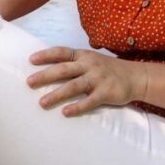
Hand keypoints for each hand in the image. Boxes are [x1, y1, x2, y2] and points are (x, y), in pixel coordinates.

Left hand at [25, 47, 146, 116]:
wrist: (136, 77)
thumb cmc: (107, 70)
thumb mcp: (91, 61)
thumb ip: (74, 64)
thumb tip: (49, 70)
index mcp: (83, 56)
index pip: (62, 52)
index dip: (46, 55)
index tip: (31, 60)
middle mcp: (89, 65)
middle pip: (64, 69)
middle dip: (45, 76)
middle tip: (29, 82)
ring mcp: (98, 78)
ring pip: (74, 86)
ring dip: (57, 94)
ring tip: (42, 103)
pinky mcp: (106, 93)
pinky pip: (90, 101)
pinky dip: (77, 107)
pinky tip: (66, 112)